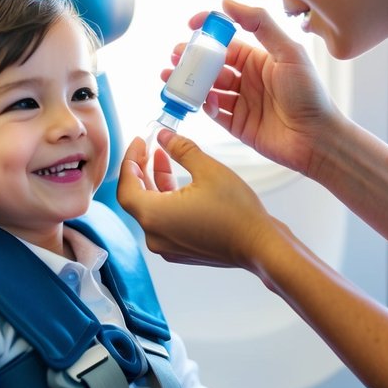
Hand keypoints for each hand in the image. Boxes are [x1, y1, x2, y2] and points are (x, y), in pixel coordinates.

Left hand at [117, 133, 274, 271]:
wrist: (260, 246)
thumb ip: (180, 149)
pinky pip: (164, 222)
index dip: (130, 161)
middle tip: (149, 148)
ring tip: (165, 158)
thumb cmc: (236, 212)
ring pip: (151, 209)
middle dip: (141, 170)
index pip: (126, 186)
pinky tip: (180, 183)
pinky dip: (166, 200)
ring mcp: (167, 246)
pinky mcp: (181, 250)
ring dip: (155, 183)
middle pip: (136, 198)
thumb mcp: (207, 169)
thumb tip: (164, 136)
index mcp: (154, 216)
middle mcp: (155, 235)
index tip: (139, 143)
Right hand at [168, 0, 339, 176]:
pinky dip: (203, 105)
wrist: (317, 138)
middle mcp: (248, 78)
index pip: (227, 40)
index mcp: (259, 58)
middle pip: (212, 65)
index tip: (191, 25)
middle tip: (175, 56)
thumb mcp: (288, 52)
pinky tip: (201, 100)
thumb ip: (260, 24)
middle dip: (191, 59)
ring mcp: (242, 102)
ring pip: (208, 88)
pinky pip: (214, 112)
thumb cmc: (309, 93)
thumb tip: (226, 3)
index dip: (208, 32)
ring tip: (170, 76)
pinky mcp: (237, 125)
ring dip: (189, 82)